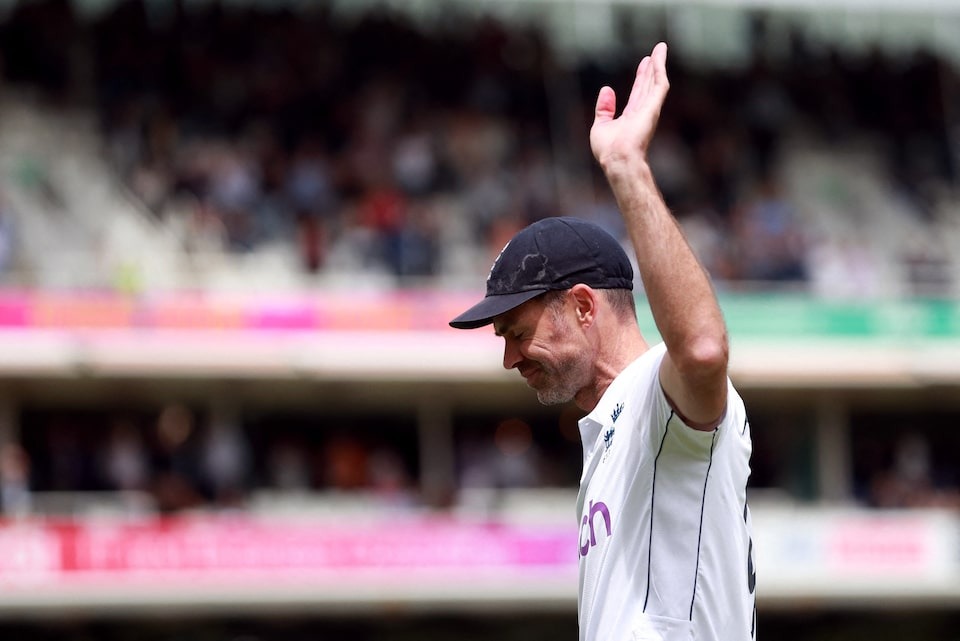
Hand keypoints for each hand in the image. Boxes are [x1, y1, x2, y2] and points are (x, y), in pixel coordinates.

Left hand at [590, 42, 669, 172]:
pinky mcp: (653, 107)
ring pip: (656, 81)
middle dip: (653, 68)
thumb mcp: (600, 126)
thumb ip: (604, 108)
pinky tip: (658, 57)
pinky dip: (659, 69)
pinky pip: (659, 84)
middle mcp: (643, 112)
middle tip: (657, 51)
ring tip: (660, 48)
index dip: (641, 77)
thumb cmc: (608, 150)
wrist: (617, 159)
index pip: (638, 93)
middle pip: (649, 84)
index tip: (644, 63)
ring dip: (659, 64)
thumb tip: (607, 89)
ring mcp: (649, 109)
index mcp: (631, 117)